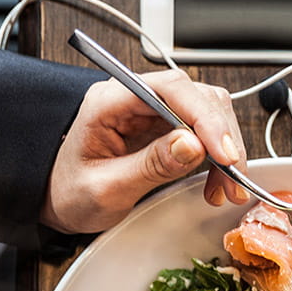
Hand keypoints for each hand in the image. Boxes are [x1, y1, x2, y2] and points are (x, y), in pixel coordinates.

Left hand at [43, 70, 251, 234]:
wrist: (58, 201)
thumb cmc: (70, 193)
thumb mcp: (106, 188)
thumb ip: (149, 165)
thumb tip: (191, 145)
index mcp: (110, 100)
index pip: (169, 89)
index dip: (203, 117)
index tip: (222, 152)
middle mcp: (134, 97)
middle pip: (196, 97)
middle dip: (221, 137)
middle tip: (232, 177)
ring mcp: (152, 111)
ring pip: (208, 113)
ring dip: (225, 149)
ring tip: (226, 187)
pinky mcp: (165, 127)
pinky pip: (204, 133)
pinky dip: (219, 157)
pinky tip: (218, 181)